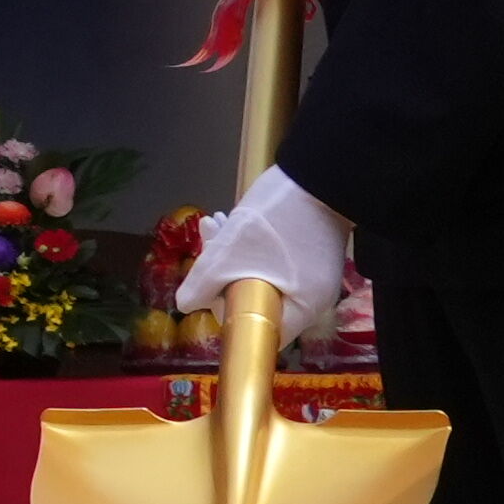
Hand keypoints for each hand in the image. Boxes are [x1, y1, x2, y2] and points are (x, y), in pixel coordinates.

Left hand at [171, 171, 352, 352]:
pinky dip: (249, 246)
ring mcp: (312, 274)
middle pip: (255, 301)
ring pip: (260, 276)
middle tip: (207, 239)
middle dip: (222, 273)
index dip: (228, 313)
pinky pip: (273, 261)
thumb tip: (185, 305)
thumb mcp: (230, 253)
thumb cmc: (277, 219)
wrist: (319, 172)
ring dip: (231, 254)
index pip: (259, 332)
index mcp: (303, 310)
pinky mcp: (308, 252)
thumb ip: (203, 284)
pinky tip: (228, 221)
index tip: (211, 287)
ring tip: (212, 224)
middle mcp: (312, 298)